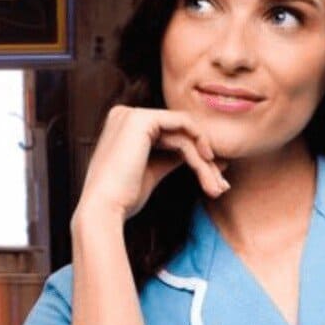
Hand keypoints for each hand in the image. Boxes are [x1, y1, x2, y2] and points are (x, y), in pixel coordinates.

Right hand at [75, 106, 227, 224]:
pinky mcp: (141, 120)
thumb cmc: (123, 197)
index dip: (196, 154)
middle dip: (204, 159)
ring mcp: (131, 114)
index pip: (169, 134)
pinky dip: (198, 146)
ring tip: (216, 187)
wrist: (103, 210)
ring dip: (204, 161)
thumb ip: (177, 156)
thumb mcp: (154, 170)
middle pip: (179, 132)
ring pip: (184, 132)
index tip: (215, 179)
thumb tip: (211, 156)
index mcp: (124, 126)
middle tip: (220, 186)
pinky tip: (207, 164)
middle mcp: (125, 115)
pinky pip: (183, 127)